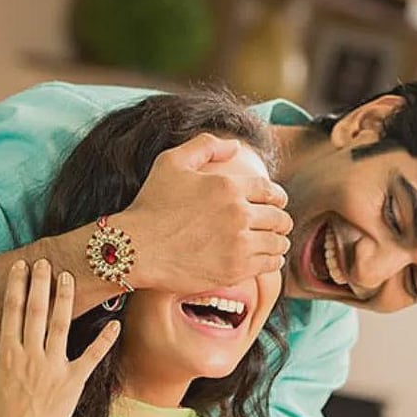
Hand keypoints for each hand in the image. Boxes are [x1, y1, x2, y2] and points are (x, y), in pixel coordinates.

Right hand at [0, 259, 119, 416]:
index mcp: (7, 356)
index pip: (11, 312)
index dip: (16, 286)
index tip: (20, 266)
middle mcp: (30, 357)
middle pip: (36, 311)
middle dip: (40, 283)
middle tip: (45, 261)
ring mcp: (53, 369)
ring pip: (61, 325)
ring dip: (65, 299)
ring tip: (69, 277)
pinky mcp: (73, 384)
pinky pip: (92, 357)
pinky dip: (105, 340)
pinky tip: (115, 323)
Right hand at [113, 133, 292, 293]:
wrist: (136, 248)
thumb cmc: (150, 205)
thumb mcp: (171, 161)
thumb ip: (205, 146)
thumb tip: (237, 146)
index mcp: (228, 185)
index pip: (272, 191)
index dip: (278, 198)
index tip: (277, 204)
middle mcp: (238, 213)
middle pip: (279, 218)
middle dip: (280, 221)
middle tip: (277, 226)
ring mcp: (238, 243)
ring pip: (278, 242)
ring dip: (278, 241)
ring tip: (273, 243)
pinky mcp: (235, 269)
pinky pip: (269, 264)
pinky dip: (272, 260)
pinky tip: (266, 258)